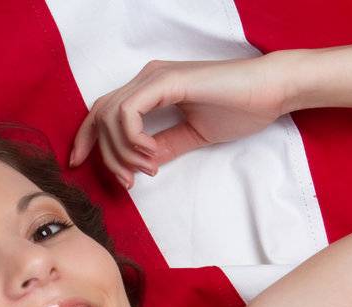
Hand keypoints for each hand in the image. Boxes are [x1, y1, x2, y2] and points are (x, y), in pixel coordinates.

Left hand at [68, 54, 289, 186]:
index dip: (87, 138)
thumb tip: (142, 163)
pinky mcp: (166, 82)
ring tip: (149, 169)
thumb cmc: (241, 109)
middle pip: (100, 115)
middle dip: (105, 154)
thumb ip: (167, 145)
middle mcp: (147, 79)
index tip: (81, 165)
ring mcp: (155, 78)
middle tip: (128, 182)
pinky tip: (153, 154)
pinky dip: (134, 138)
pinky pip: (129, 112)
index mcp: (152, 90)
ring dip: (123, 151)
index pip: (104, 111)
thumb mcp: (196, 134)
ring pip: (111, 115)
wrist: (271, 92)